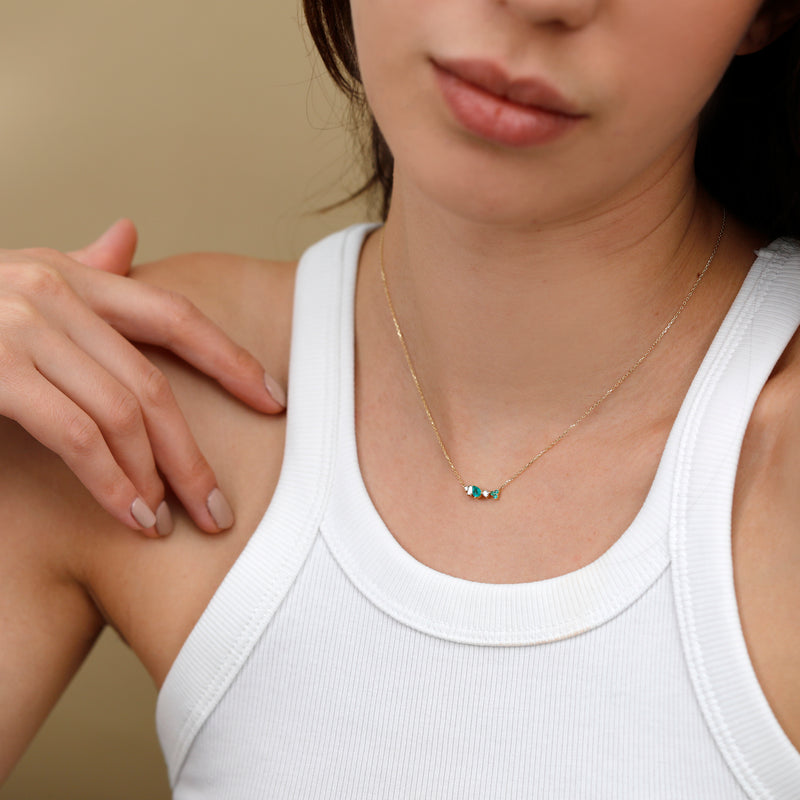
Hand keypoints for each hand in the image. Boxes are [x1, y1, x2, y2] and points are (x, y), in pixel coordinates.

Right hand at [0, 220, 285, 536]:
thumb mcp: (17, 284)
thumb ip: (80, 270)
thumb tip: (129, 236)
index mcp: (74, 276)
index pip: (176, 318)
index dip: (232, 362)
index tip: (275, 402)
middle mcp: (53, 293)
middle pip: (156, 382)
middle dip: (193, 452)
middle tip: (221, 506)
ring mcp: (21, 328)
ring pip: (124, 412)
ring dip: (158, 477)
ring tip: (176, 520)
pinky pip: (76, 436)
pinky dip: (111, 482)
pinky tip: (132, 516)